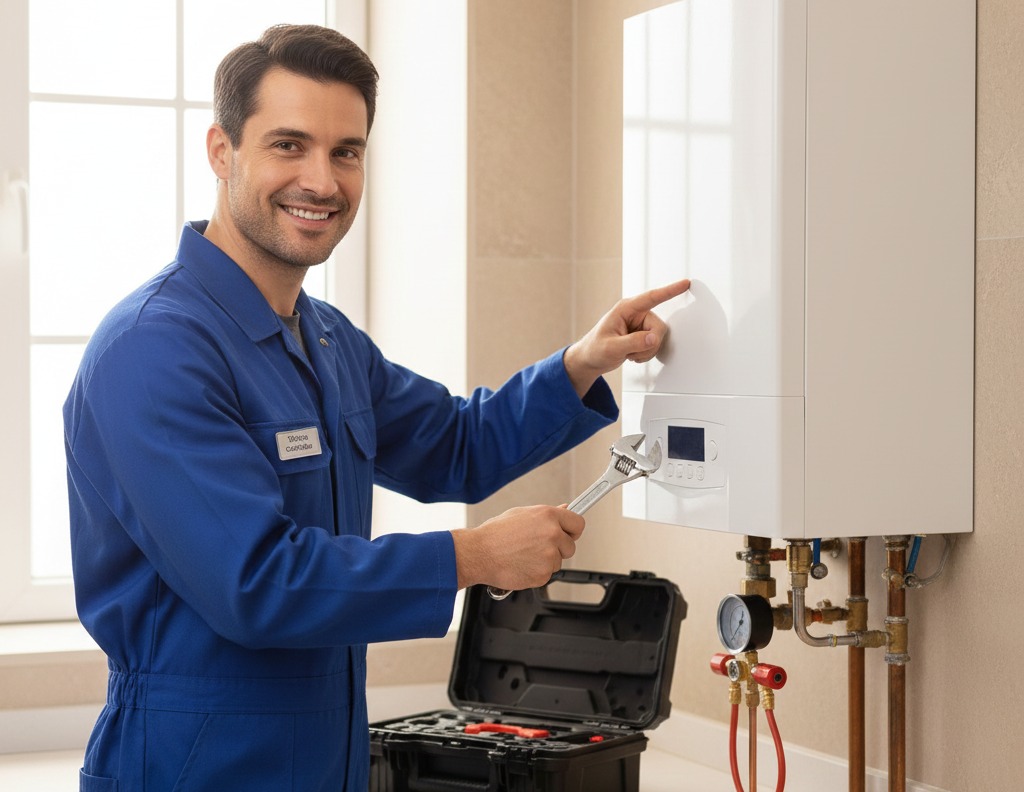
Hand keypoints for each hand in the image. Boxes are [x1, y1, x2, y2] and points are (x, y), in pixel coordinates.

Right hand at [450, 505, 584, 590]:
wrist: (478, 554)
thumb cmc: (495, 534)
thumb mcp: (521, 514)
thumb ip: (546, 515)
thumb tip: (564, 511)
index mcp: (548, 516)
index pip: (578, 523)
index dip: (573, 530)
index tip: (569, 534)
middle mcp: (552, 534)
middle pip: (570, 547)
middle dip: (558, 549)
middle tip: (538, 547)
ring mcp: (549, 556)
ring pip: (558, 562)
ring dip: (546, 561)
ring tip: (524, 555)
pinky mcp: (543, 574)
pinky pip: (547, 575)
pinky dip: (536, 573)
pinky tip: (521, 564)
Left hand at [562, 279, 689, 397]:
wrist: (590, 359)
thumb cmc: (595, 349)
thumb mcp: (611, 347)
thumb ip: (633, 342)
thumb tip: (653, 339)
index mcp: (626, 309)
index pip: (652, 297)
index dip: (670, 290)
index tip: (685, 283)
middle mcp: (635, 314)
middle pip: (658, 328)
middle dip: (648, 345)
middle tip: (631, 352)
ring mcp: (640, 325)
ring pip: (658, 338)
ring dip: (645, 351)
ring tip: (628, 353)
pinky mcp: (643, 335)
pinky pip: (655, 345)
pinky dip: (645, 354)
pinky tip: (631, 354)